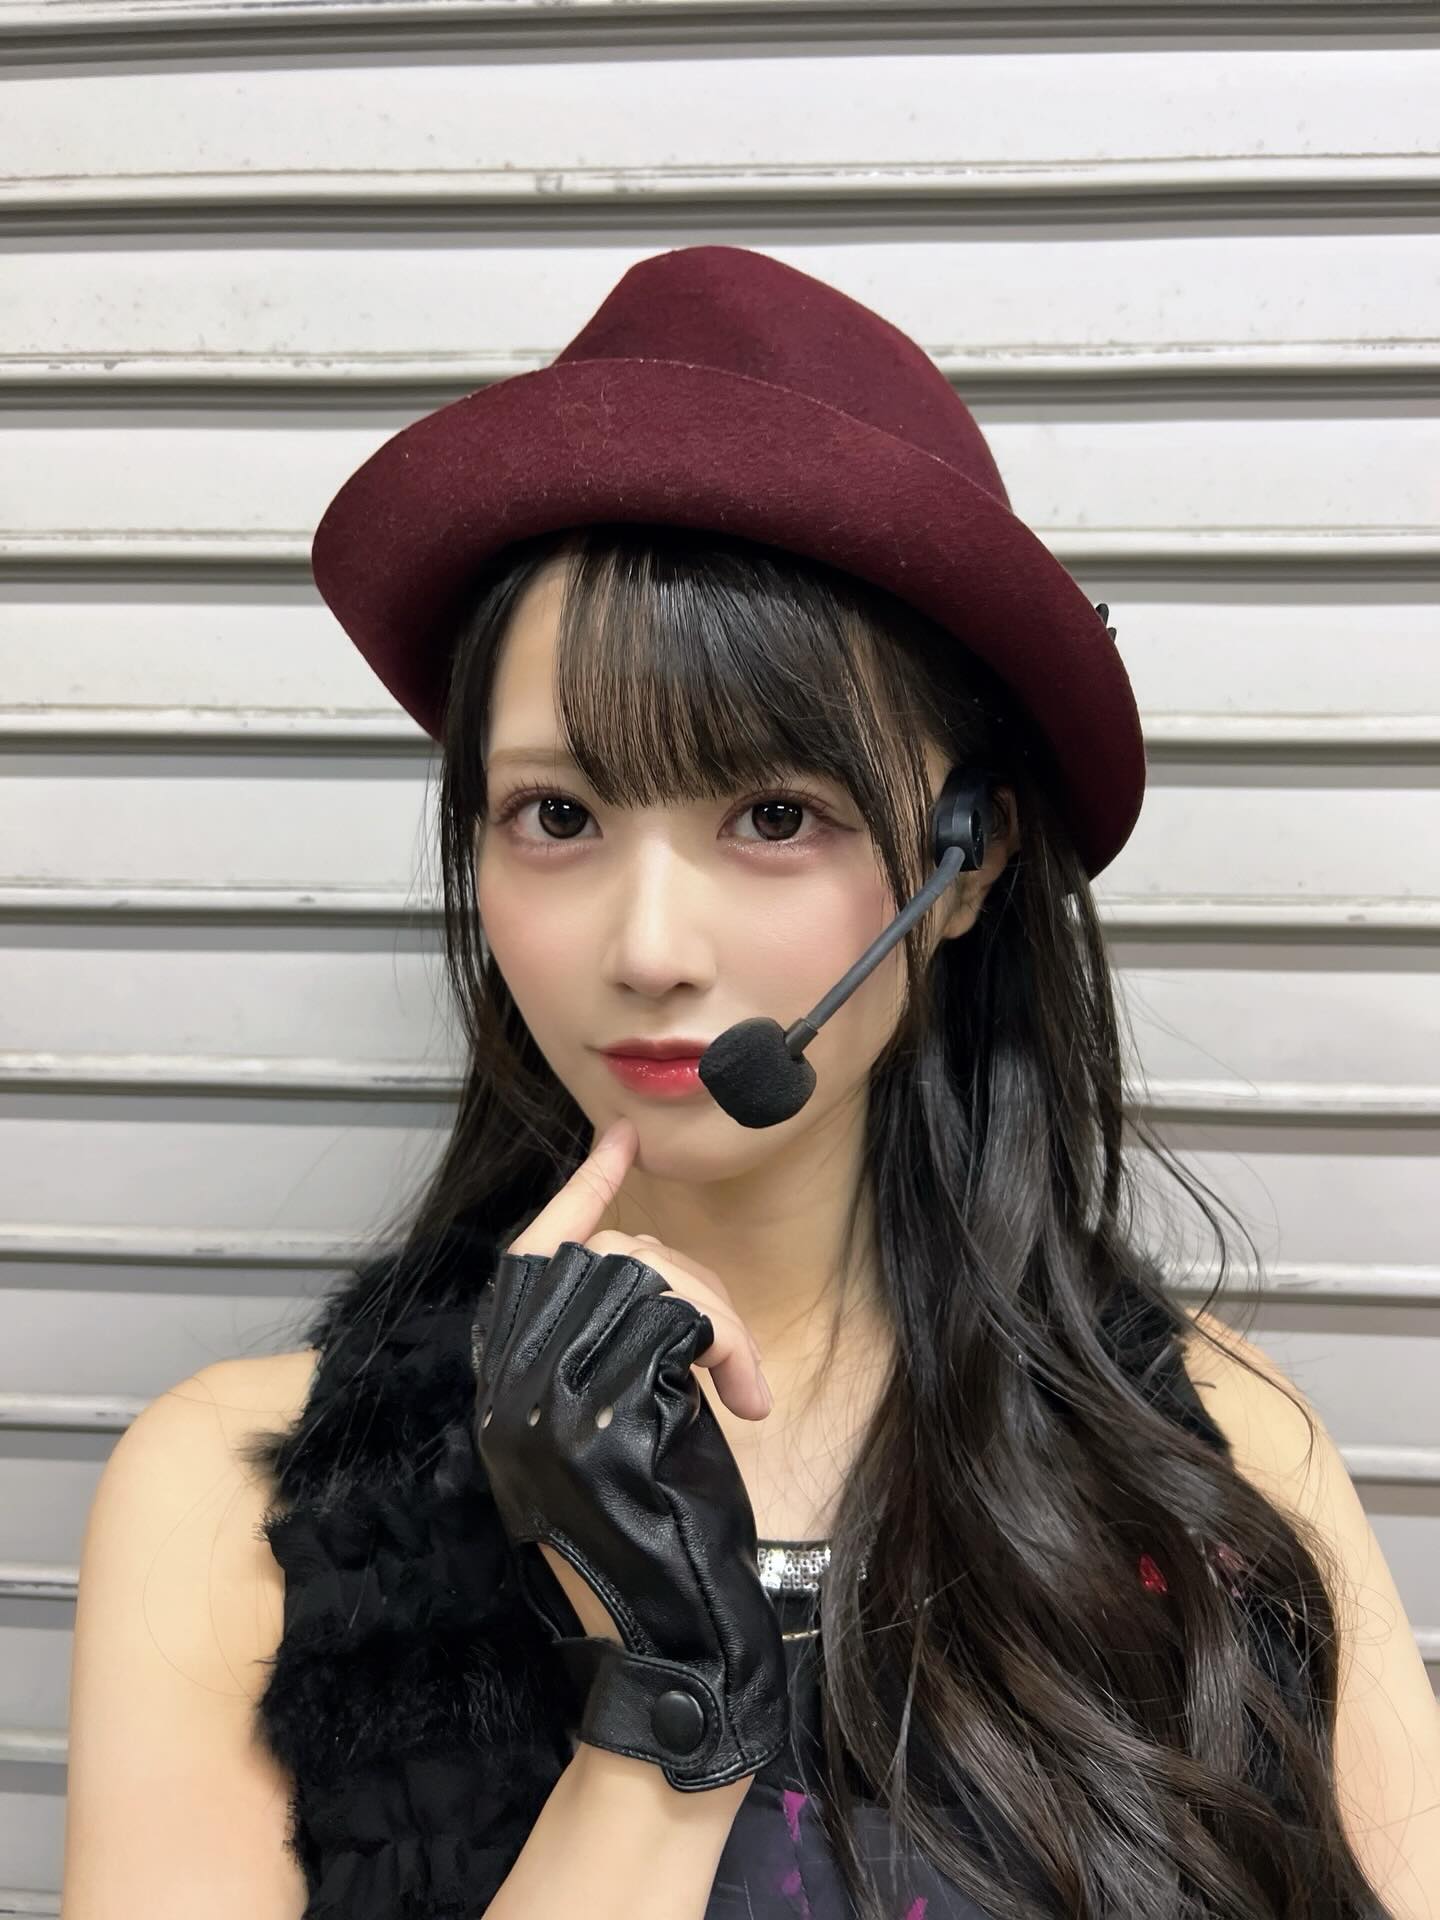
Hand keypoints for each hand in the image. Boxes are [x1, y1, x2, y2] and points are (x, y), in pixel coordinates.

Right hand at [474, 1118, 789, 1790]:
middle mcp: (511, 1381)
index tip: (620, 1137)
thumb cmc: (653, 1539)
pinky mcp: (598, 1406)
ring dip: (716, 1315)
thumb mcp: (617, 1426)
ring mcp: (546, 1393)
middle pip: (607, 1251)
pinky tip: (741, 1398)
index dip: (578, 1191)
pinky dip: (726, 1341)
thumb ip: (606, 1351)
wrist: (663, 1637)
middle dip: (687, 1284)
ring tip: (738, 1387)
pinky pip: (673, 1313)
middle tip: (730, 1365)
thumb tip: (634, 1265)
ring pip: (646, 1269)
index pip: (530, 1256)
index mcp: (508, 1385)